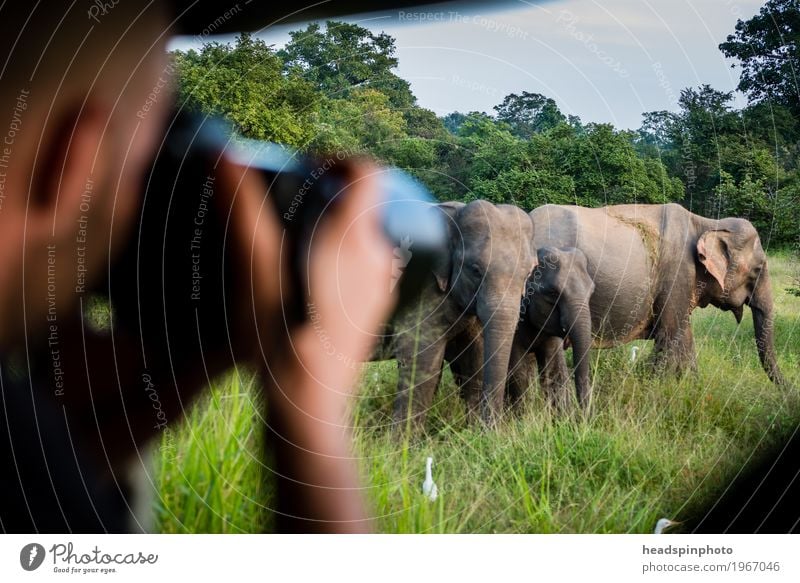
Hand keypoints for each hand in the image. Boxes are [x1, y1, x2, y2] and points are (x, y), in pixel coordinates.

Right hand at [217, 155, 395, 531]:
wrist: (307, 405)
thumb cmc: (277, 338)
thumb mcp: (254, 271)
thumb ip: (242, 211)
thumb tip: (224, 153)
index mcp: (354, 239)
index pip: (369, 172)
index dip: (340, 159)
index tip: (308, 168)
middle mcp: (377, 258)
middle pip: (369, 202)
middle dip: (335, 192)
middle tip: (295, 200)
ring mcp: (381, 286)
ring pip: (369, 235)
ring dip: (340, 223)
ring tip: (299, 237)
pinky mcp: (377, 309)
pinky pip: (369, 264)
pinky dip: (347, 253)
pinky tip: (311, 275)